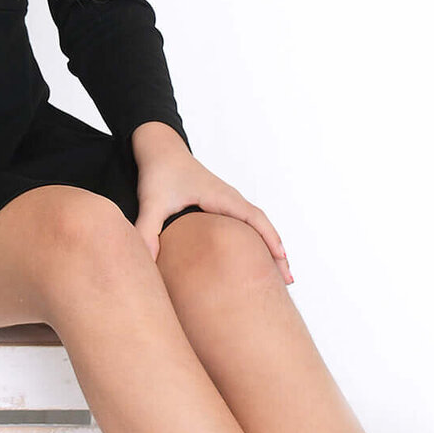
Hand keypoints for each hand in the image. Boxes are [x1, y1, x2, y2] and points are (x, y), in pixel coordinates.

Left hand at [130, 122, 292, 282]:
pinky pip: (247, 223)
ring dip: (270, 246)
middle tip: (288, 281)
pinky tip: (255, 257)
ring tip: (278, 275)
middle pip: (263, 225)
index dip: (270, 240)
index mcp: (220, 197)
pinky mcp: (221, 205)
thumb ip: (147, 230)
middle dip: (276, 251)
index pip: (254, 219)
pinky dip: (258, 239)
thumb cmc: (159, 173)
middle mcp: (230, 198)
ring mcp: (228, 202)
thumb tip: (145, 260)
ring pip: (257, 225)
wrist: (160, 151)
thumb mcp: (151, 202)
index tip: (282, 262)